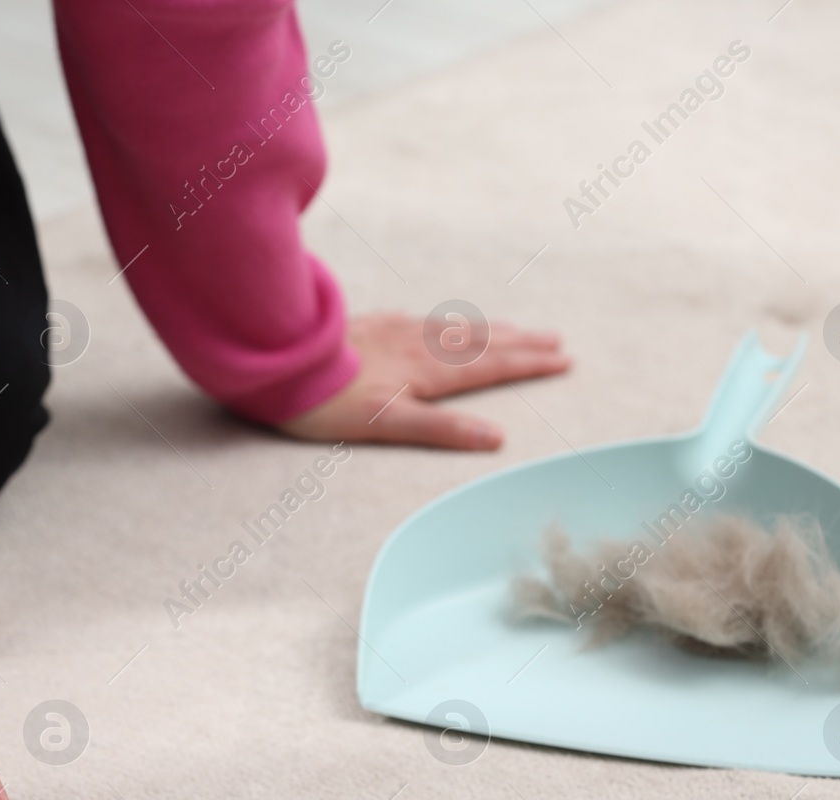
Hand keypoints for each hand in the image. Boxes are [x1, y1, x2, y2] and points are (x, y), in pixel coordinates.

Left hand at [278, 312, 569, 448]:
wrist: (276, 365)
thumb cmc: (326, 403)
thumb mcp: (386, 424)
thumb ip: (441, 429)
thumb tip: (496, 437)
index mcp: (426, 371)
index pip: (489, 366)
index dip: (528, 364)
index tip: (563, 359)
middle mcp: (416, 345)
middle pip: (480, 342)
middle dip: (520, 343)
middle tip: (555, 341)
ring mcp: (392, 332)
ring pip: (453, 329)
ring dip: (488, 330)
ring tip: (514, 329)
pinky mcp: (368, 326)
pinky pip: (421, 321)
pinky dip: (445, 323)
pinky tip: (442, 323)